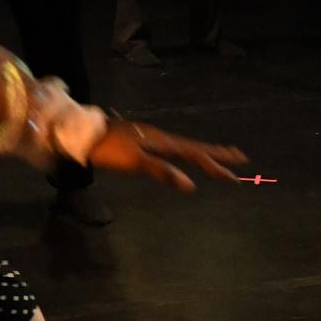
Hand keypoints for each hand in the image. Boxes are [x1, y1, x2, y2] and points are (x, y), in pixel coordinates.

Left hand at [83, 120, 247, 192]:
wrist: (81, 134)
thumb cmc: (108, 150)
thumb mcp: (135, 163)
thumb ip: (163, 172)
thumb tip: (191, 185)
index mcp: (163, 142)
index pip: (195, 155)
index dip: (216, 165)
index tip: (235, 175)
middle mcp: (161, 137)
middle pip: (194, 147)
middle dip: (216, 154)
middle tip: (239, 157)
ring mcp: (151, 137)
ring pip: (183, 145)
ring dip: (202, 151)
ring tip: (217, 154)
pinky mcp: (141, 139)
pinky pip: (172, 146)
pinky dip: (184, 151)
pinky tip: (180, 154)